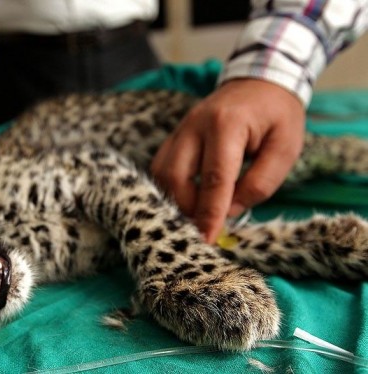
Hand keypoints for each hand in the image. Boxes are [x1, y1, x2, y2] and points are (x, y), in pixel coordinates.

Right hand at [151, 79, 305, 242]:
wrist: (258, 80)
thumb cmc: (277, 116)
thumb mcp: (286, 148)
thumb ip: (261, 183)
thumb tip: (231, 212)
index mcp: (227, 125)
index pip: (214, 178)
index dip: (209, 213)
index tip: (207, 240)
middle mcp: (195, 125)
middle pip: (177, 176)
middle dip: (187, 209)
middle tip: (203, 231)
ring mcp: (181, 129)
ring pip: (162, 172)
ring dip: (174, 200)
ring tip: (194, 218)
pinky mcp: (175, 135)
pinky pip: (161, 166)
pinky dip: (168, 188)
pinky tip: (184, 201)